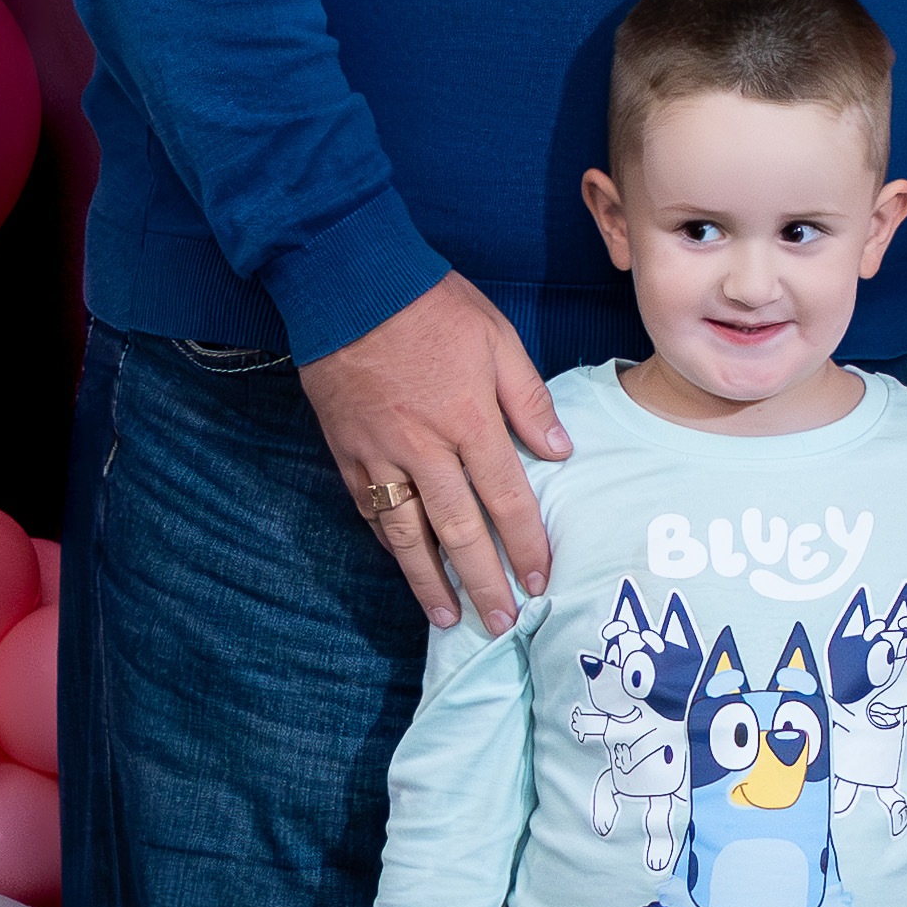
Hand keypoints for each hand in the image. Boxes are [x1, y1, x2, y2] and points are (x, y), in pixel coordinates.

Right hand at [299, 273, 571, 632]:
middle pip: (460, 531)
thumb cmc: (430, 305)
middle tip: (501, 623)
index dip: (526, 545)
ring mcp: (379, 455)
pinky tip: (405, 565)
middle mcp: (423, 449)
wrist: (347, 283)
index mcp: (468, 421)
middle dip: (484, 582)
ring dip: (430, 581)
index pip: (507, 498)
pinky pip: (371, 510)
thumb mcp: (497, 338)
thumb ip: (528, 400)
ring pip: (408, 533)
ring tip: (448, 617)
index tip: (541, 580)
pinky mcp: (346, 451)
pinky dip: (390, 544)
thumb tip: (559, 451)